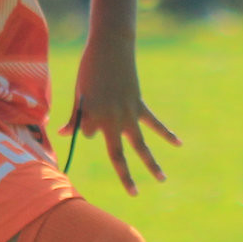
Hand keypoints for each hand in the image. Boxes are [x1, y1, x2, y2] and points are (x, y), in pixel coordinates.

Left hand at [65, 40, 180, 195]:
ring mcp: (128, 113)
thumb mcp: (79, 92)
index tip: (82, 110)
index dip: (82, 125)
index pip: (85, 134)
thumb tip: (63, 132)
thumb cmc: (90, 69)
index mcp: (91, 115)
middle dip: (126, 176)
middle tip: (134, 194)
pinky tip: (179, 144)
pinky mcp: (139, 104)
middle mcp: (111, 119)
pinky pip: (154, 123)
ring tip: (162, 180)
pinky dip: (166, 133)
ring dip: (152, 163)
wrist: (111, 47)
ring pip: (141, 144)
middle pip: (119, 155)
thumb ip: (75, 115)